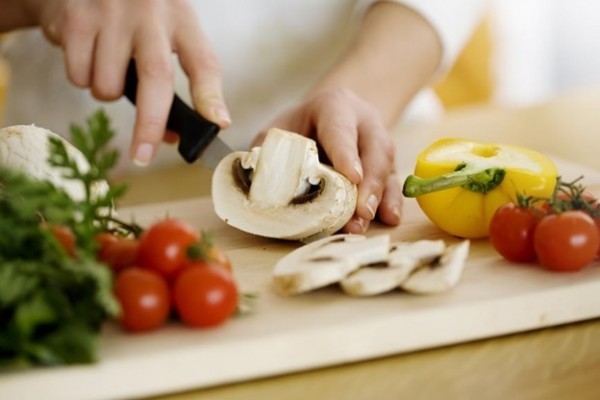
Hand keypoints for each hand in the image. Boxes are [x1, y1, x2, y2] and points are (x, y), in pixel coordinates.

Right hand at [26, 0, 229, 164]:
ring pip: (109, 85)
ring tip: (108, 69)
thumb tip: (170, 137)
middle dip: (150, 124)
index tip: (219, 124)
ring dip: (107, 94)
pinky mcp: (77, 18)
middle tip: (143, 156)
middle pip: (156, 77)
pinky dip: (81, 78)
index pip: (204, 62)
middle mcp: (151, 13)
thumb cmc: (133, 18)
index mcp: (182, 19)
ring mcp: (112, 13)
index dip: (211, 97)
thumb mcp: (163, 34)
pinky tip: (86, 53)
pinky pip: (78, 75)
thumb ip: (171, 80)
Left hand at [254, 87, 402, 233]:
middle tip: (360, 212)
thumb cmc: (301, 125)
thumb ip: (268, 151)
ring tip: (366, 222)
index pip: (341, 129)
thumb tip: (253, 182)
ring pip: (387, 167)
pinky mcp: (387, 163)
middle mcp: (364, 122)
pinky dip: (392, 201)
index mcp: (335, 106)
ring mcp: (379, 142)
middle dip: (369, 184)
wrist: (331, 114)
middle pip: (374, 150)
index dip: (346, 153)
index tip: (351, 177)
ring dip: (378, 197)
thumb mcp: (280, 128)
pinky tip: (390, 218)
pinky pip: (394, 181)